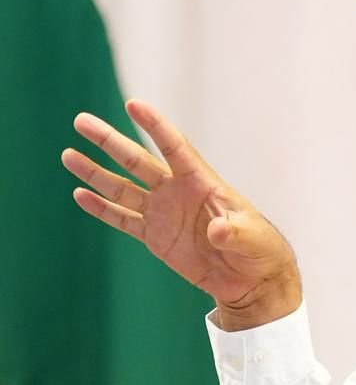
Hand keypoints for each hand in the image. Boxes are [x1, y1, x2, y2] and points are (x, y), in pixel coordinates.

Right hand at [62, 99, 300, 329]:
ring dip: (95, 172)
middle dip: (109, 141)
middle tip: (81, 121)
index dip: (156, 126)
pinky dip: (101, 208)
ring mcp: (163, 213)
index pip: (175, 147)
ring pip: (122, 187)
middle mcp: (178, 192)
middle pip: (137, 161)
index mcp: (202, 183)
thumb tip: (219, 232)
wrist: (251, 280)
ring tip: (68, 154)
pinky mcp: (155, 237)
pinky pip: (123, 219)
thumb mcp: (251, 239)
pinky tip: (80, 194)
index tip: (134, 105)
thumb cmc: (259, 250)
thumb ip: (234, 232)